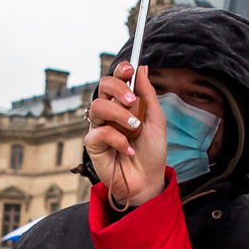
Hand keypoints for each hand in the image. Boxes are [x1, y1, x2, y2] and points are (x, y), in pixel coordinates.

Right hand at [83, 62, 167, 209]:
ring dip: (119, 115)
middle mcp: (109, 112)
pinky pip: (100, 131)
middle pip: (103, 86)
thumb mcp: (156, 121)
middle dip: (118, 89)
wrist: (148, 180)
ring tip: (134, 128)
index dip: (120, 71)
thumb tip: (143, 68)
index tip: (129, 70)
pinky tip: (127, 149)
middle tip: (132, 101)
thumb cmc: (151, 152)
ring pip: (98, 106)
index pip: (117, 80)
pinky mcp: (92, 143)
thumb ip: (148, 95)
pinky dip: (117, 139)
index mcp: (124, 104)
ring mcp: (99, 126)